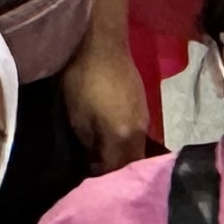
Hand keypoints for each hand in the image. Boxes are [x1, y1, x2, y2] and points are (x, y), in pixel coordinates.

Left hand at [59, 36, 148, 171]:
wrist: (102, 46)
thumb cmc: (83, 81)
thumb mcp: (77, 118)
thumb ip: (89, 144)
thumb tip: (94, 158)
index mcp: (122, 136)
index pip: (115, 169)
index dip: (101, 177)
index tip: (87, 176)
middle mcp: (139, 132)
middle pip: (131, 162)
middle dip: (116, 170)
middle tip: (98, 170)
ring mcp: (145, 118)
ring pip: (137, 149)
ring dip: (123, 156)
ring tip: (106, 155)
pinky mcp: (144, 107)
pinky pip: (138, 135)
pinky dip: (127, 142)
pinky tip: (115, 138)